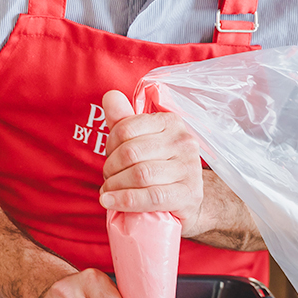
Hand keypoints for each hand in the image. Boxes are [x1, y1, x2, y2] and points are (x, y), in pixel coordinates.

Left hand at [98, 90, 204, 232]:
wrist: (186, 198)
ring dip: (115, 186)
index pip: (126, 129)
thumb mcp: (140, 140)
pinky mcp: (189, 194)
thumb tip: (110, 95)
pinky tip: (110, 202)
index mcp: (170, 122)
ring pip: (139, 175)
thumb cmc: (158, 166)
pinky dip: (125, 200)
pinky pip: (151, 197)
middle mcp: (184, 141)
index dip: (109, 145)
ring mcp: (189, 168)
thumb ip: (123, 120)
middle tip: (108, 178)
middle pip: (130, 152)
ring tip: (108, 192)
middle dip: (110, 168)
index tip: (109, 157)